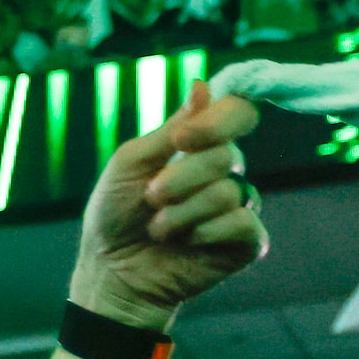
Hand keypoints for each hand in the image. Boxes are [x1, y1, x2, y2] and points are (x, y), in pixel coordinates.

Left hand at [68, 82, 265, 327]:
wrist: (113, 271)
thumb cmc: (116, 214)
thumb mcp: (132, 163)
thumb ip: (170, 127)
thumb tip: (203, 86)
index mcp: (200, 145)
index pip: (236, 112)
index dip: (217, 121)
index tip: (180, 142)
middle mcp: (225, 171)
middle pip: (227, 154)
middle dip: (180, 178)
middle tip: (151, 198)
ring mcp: (238, 206)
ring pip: (230, 190)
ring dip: (183, 213)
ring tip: (159, 229)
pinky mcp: (246, 241)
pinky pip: (243, 223)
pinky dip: (206, 232)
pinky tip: (187, 243)